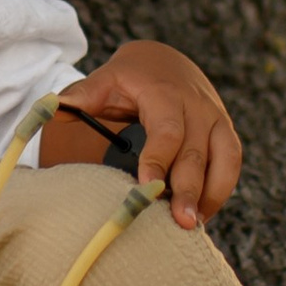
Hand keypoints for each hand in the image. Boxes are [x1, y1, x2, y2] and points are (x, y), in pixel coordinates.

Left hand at [48, 38, 240, 226]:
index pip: (166, 130)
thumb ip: (82, 95)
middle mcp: (197, 106)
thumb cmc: (130, 77)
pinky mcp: (225, 130)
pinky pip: (231, 162)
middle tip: (180, 223)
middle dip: (189, 189)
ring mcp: (216, 118)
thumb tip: (53, 109)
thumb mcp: (105, 78)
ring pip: (224, 158)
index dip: (159, 160)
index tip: (147, 187)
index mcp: (165, 94)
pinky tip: (203, 214)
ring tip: (194, 225)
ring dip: (211, 194)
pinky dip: (220, 189)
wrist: (165, 60)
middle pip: (197, 152)